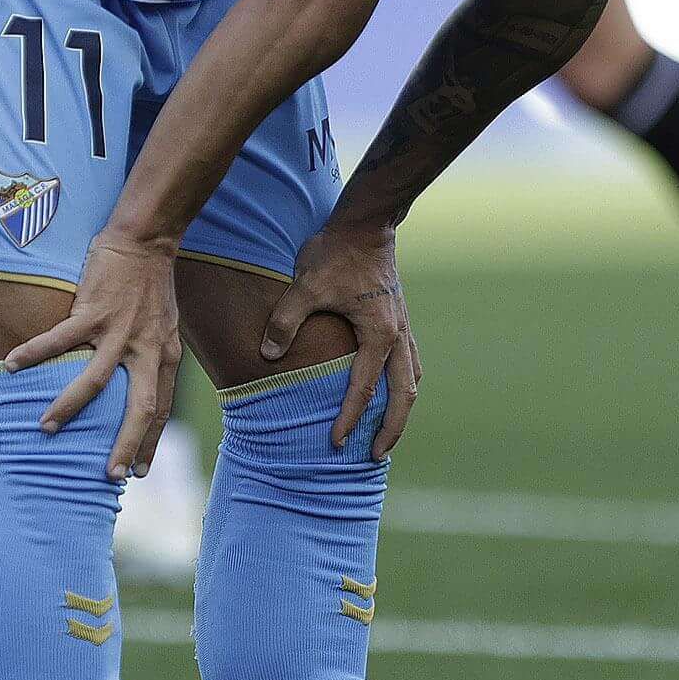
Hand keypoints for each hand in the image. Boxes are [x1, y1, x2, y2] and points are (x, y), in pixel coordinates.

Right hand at [11, 233, 187, 479]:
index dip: (149, 441)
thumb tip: (137, 386)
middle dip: (126, 444)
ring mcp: (120, 330)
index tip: (137, 471)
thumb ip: (152, 357)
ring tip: (46, 428)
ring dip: (68, 408)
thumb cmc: (151, 285)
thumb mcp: (164, 327)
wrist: (146, 241)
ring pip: (94, 381)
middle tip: (110, 476)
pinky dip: (34, 353)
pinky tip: (11, 365)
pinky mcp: (94, 309)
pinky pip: (60, 338)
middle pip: (140, 407)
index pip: (159, 408)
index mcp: (164, 355)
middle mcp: (147, 348)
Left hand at [258, 220, 419, 457]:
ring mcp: (403, 327)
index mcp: (378, 334)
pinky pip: (409, 360)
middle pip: (402, 395)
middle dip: (390, 428)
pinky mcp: (400, 318)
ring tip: (389, 432)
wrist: (365, 223)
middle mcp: (397, 336)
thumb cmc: (335, 254)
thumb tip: (267, 356)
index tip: (337, 443)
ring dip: (402, 408)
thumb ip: (285, 322)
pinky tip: (392, 390)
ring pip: (411, 379)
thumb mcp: (305, 286)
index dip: (350, 418)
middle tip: (375, 456)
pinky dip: (403, 383)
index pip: (363, 388)